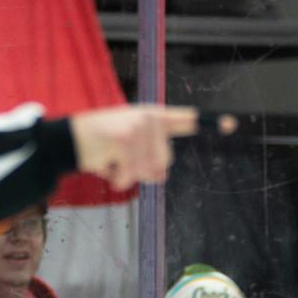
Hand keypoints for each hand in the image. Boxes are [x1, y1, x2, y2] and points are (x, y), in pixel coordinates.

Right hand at [70, 105, 200, 191]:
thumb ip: (150, 161)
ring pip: (149, 171)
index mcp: (151, 117)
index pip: (184, 119)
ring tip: (110, 161)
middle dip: (142, 170)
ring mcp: (137, 126)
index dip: (209, 122)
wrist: (66, 141)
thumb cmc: (98, 147)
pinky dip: (117, 179)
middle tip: (119, 160)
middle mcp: (147, 118)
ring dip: (128, 176)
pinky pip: (132, 175)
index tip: (231, 124)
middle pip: (165, 162)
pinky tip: (105, 166)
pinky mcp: (125, 139)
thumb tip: (162, 176)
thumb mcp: (127, 152)